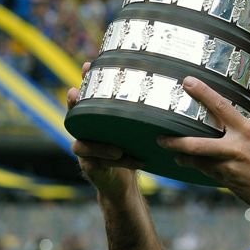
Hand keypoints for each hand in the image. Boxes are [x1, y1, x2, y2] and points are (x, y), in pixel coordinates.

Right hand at [67, 61, 142, 197]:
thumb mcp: (139, 128)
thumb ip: (146, 112)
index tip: (88, 65)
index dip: (85, 82)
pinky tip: (126, 158)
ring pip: (81, 144)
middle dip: (75, 104)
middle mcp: (86, 133)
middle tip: (76, 93)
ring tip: (117, 149)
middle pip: (75, 116)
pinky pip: (94, 163)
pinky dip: (111, 161)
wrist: (124, 184)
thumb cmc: (133, 150)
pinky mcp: (89, 167)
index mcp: (97, 121)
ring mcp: (85, 151)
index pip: (88, 98)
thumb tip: (174, 84)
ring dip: (98, 145)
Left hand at [158, 76, 249, 220]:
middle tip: (160, 137)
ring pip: (199, 161)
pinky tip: (192, 164)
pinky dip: (200, 167)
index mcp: (248, 132)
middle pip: (198, 143)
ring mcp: (230, 167)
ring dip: (184, 156)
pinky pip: (208, 172)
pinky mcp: (228, 182)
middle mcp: (236, 148)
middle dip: (177, 141)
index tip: (187, 82)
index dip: (203, 93)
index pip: (221, 107)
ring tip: (174, 152)